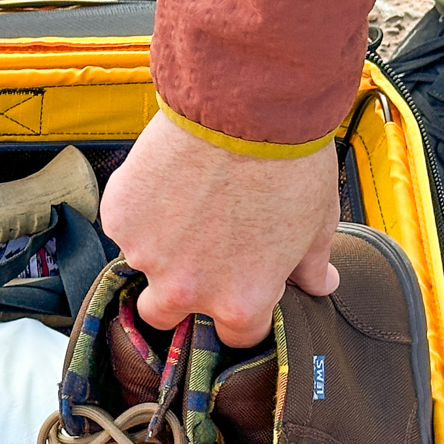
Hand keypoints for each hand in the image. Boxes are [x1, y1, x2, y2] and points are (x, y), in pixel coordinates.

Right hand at [100, 109, 340, 347]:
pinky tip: (169, 175)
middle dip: (177, 293)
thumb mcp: (317, 222)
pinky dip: (142, 207)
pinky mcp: (121, 217)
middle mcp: (186, 289)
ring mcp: (146, 254)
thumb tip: (322, 284)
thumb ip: (312, 264)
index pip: (234, 336)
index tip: (243, 289)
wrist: (247, 107)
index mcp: (240, 301)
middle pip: (164, 315)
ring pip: (144, 262)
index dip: (240, 313)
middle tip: (197, 252)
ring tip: (188, 198)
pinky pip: (126, 222)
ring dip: (160, 242)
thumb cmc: (290, 163)